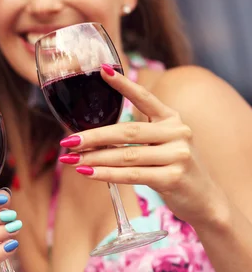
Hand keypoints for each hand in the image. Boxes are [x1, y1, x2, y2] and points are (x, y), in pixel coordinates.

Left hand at [57, 65, 226, 225]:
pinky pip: (132, 175)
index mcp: (171, 119)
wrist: (204, 200)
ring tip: (71, 160)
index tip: (102, 71)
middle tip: (67, 141)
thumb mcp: (162, 144)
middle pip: (126, 132)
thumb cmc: (173, 169)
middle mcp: (177, 132)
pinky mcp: (173, 177)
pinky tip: (88, 173)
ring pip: (126, 155)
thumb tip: (91, 138)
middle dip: (93, 137)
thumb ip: (138, 136)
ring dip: (94, 158)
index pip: (144, 97)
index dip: (123, 85)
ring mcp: (178, 154)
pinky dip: (106, 174)